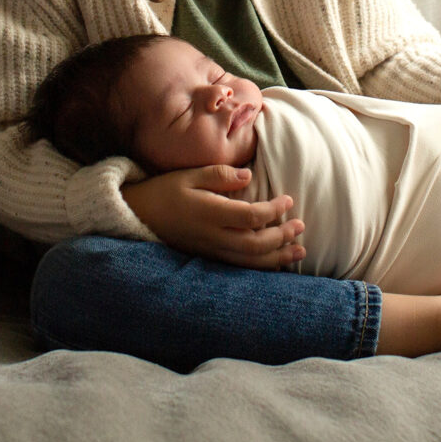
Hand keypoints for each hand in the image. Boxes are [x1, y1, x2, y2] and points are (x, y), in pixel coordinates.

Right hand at [122, 165, 306, 269]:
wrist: (139, 215)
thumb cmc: (165, 190)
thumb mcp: (189, 175)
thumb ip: (220, 175)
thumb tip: (249, 175)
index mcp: (210, 213)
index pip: (251, 216)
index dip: (274, 210)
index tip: (288, 199)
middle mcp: (213, 236)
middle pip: (255, 244)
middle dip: (282, 237)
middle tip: (301, 226)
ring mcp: (211, 250)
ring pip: (250, 261)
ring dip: (278, 257)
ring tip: (299, 252)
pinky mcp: (208, 258)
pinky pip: (239, 267)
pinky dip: (261, 266)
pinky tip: (276, 263)